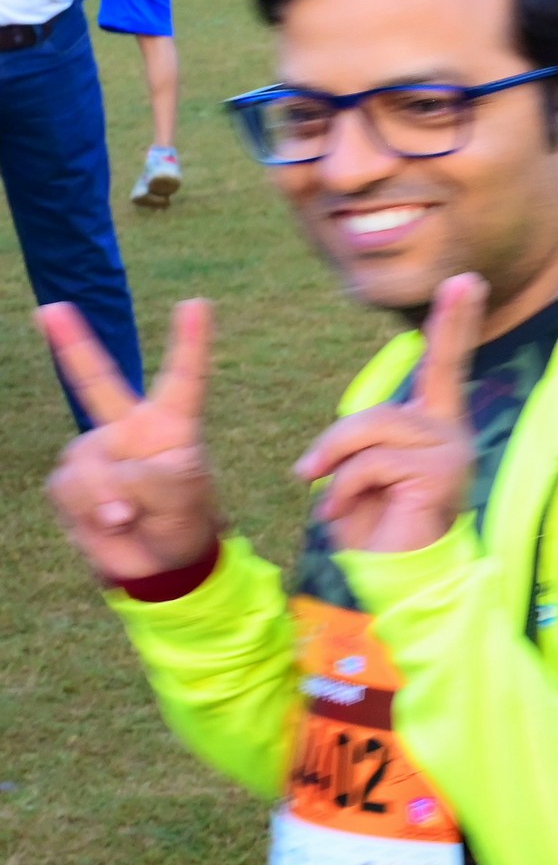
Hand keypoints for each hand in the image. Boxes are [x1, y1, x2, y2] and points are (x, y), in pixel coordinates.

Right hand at [39, 298, 221, 581]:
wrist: (153, 561)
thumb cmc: (183, 519)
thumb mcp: (187, 500)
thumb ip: (157, 483)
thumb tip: (113, 490)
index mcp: (171, 424)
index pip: (183, 379)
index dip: (190, 342)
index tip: (197, 303)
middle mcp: (126, 429)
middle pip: (96, 381)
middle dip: (71, 343)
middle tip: (52, 307)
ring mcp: (93, 452)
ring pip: (88, 467)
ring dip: (111, 500)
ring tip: (134, 516)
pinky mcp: (68, 480)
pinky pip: (71, 490)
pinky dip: (91, 512)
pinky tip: (110, 522)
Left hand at [293, 274, 484, 555]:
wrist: (399, 579)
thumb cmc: (376, 530)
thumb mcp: (355, 473)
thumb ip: (356, 442)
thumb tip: (331, 448)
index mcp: (434, 429)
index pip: (443, 367)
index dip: (453, 323)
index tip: (464, 279)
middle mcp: (451, 434)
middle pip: (380, 411)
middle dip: (340, 443)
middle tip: (308, 474)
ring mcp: (451, 452)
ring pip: (371, 432)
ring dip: (338, 470)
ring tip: (335, 501)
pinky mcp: (440, 472)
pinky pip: (371, 462)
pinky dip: (347, 490)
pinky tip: (350, 514)